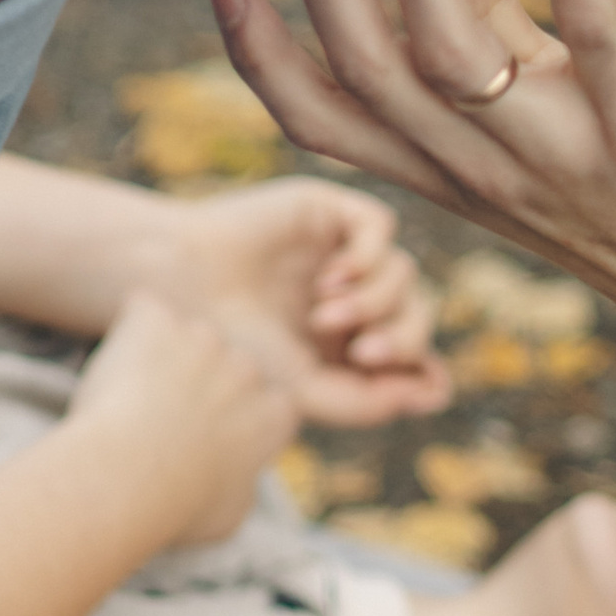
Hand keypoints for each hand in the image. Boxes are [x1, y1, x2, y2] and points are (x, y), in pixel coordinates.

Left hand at [64, 290, 301, 551]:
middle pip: (226, 363)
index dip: (236, 419)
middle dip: (201, 383)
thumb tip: (239, 476)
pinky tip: (111, 375)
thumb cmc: (178, 507)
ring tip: (130, 401)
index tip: (208, 440)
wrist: (126, 477)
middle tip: (162, 421)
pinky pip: (142, 312)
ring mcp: (203, 336)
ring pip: (185, 335)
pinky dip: (128, 334)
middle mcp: (248, 366)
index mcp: (275, 413)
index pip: (268, 402)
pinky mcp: (157, 319)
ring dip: (164, 357)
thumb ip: (243, 481)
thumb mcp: (231, 514)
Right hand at [144, 181, 449, 424]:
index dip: (425, 370)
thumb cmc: (232, 347)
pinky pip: (380, 228)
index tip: (420, 389)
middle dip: (403, 338)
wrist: (179, 292)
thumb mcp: (305, 392)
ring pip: (403, 274)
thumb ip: (370, 403)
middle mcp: (351, 296)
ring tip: (323, 315)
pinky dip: (370, 257)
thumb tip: (437, 393)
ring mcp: (341, 252)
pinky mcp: (328, 212)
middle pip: (417, 315)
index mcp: (346, 343)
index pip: (414, 355)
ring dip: (376, 301)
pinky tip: (333, 278)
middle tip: (365, 353)